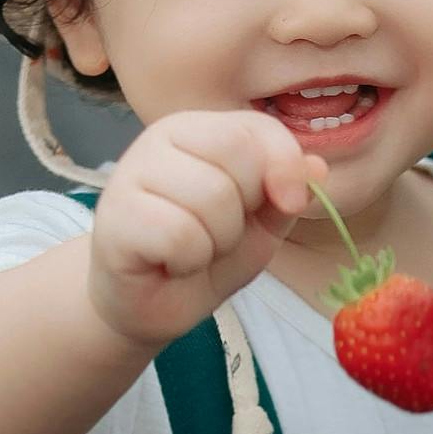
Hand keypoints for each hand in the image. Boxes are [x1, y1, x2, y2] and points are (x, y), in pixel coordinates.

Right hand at [86, 109, 328, 352]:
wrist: (150, 305)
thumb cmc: (203, 254)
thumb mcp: (261, 223)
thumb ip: (287, 192)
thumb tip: (317, 167)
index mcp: (196, 130)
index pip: (256, 128)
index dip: (285, 167)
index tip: (289, 204)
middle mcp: (159, 140)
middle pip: (236, 156)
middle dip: (244, 211)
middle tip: (218, 234)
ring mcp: (130, 175)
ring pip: (210, 197)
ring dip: (216, 241)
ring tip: (192, 250)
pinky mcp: (115, 218)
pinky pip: (179, 235)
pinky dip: (188, 260)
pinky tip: (169, 264)